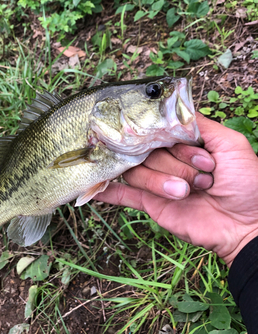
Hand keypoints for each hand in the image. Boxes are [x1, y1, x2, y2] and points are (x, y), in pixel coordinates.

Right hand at [95, 114, 257, 266]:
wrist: (247, 226)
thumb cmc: (247, 184)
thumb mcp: (230, 143)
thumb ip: (198, 124)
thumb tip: (172, 107)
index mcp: (183, 143)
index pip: (160, 129)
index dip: (174, 140)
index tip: (194, 153)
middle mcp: (167, 159)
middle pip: (146, 149)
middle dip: (175, 163)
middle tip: (203, 176)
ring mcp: (157, 181)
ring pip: (137, 170)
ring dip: (161, 180)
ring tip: (187, 192)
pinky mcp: (150, 204)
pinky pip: (123, 194)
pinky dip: (107, 190)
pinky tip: (90, 188)